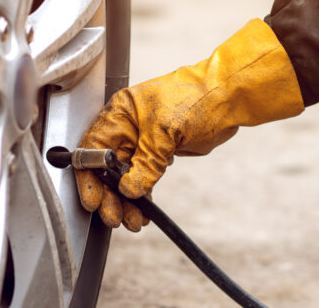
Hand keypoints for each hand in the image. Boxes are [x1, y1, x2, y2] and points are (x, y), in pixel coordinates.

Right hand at [75, 19, 304, 230]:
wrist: (228, 98)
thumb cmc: (197, 98)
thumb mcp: (165, 133)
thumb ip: (146, 165)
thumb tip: (129, 190)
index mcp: (119, 114)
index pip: (94, 150)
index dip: (90, 177)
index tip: (94, 201)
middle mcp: (127, 128)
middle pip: (107, 168)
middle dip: (111, 195)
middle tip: (115, 217)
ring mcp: (143, 141)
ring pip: (126, 177)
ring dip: (128, 200)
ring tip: (133, 221)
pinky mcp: (159, 153)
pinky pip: (144, 178)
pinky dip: (142, 195)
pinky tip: (143, 211)